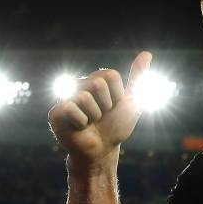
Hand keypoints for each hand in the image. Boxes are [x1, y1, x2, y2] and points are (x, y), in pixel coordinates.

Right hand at [48, 51, 151, 170]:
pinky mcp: (55, 112)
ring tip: (90, 122)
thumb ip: (138, 78)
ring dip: (94, 115)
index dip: (117, 94)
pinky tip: (79, 127)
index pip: (110, 75)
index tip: (115, 106)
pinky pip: (71, 109)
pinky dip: (81, 122)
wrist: (103, 149)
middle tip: (101, 116)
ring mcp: (65, 98)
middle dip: (106, 105)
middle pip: (97, 83)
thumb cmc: (117, 126)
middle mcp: (79, 85)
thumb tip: (147, 54)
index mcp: (96, 80)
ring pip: (84, 97)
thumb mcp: (133, 101)